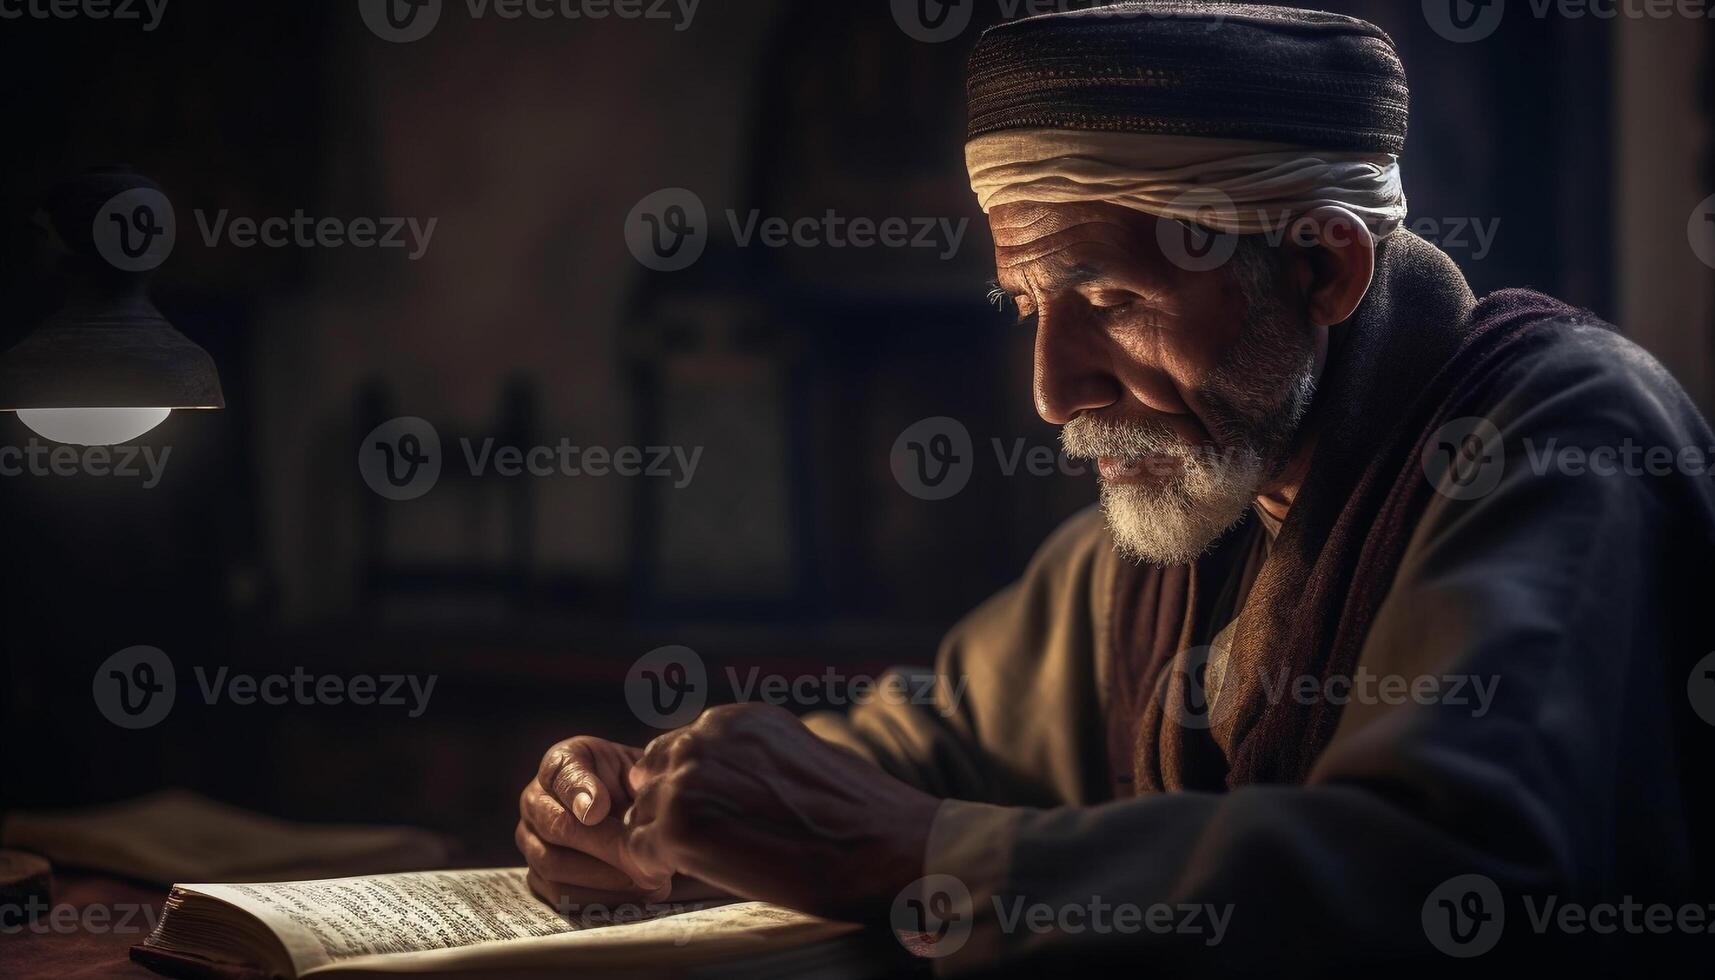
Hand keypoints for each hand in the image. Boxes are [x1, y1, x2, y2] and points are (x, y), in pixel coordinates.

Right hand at [517, 735, 671, 907]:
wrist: (635, 811)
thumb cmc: (636, 785)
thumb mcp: (637, 769)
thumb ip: (622, 777)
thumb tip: (592, 810)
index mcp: (559, 765)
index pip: (564, 776)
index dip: (580, 792)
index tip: (600, 810)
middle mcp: (535, 802)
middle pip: (557, 828)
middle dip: (604, 847)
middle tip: (640, 858)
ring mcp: (532, 841)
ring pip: (555, 866)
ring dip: (604, 878)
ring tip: (645, 879)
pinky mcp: (539, 876)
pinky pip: (560, 895)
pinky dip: (599, 899)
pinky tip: (633, 893)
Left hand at [622, 703, 941, 919]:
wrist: (884, 846)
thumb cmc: (858, 812)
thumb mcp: (801, 755)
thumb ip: (752, 759)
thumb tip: (726, 784)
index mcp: (737, 720)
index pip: (681, 748)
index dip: (689, 786)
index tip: (708, 815)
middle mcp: (706, 737)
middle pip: (653, 773)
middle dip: (668, 807)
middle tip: (698, 843)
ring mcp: (689, 779)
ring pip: (643, 811)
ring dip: (662, 838)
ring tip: (697, 863)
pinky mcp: (679, 826)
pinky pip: (640, 849)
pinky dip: (656, 867)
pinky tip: (688, 876)